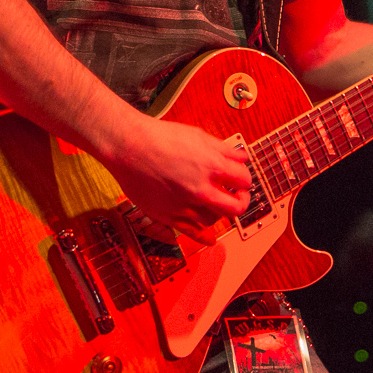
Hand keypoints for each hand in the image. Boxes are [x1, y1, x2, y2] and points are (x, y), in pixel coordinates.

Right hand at [101, 116, 251, 244]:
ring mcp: (186, 205)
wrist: (128, 145)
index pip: (244, 179)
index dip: (243, 178)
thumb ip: (222, 150)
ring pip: (216, 220)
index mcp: (212, 166)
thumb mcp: (198, 135)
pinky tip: (210, 237)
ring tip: (212, 203)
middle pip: (237, 207)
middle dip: (240, 200)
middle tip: (236, 196)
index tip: (238, 179)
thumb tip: (241, 158)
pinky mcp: (171, 216)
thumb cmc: (159, 137)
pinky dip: (206, 237)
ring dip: (218, 211)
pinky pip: (195, 234)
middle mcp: (202, 189)